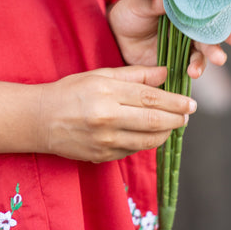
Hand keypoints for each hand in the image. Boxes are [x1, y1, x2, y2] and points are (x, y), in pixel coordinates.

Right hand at [37, 64, 195, 162]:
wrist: (40, 119)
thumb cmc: (71, 91)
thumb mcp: (100, 75)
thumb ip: (134, 74)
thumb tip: (165, 73)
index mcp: (106, 92)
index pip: (150, 97)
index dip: (174, 101)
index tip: (190, 102)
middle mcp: (107, 117)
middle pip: (154, 121)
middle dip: (176, 118)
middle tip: (188, 114)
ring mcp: (105, 140)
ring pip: (148, 140)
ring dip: (166, 132)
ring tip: (174, 124)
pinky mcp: (103, 156)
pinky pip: (134, 150)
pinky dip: (148, 142)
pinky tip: (151, 133)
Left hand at [107, 0, 230, 78]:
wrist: (117, 35)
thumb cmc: (130, 12)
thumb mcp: (138, 4)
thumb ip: (152, 1)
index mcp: (185, 7)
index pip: (209, 12)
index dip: (223, 22)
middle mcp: (191, 26)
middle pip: (210, 34)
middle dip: (219, 43)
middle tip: (225, 52)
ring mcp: (186, 45)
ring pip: (202, 53)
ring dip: (205, 60)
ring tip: (201, 67)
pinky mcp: (178, 62)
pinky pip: (189, 67)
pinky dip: (192, 71)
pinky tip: (190, 74)